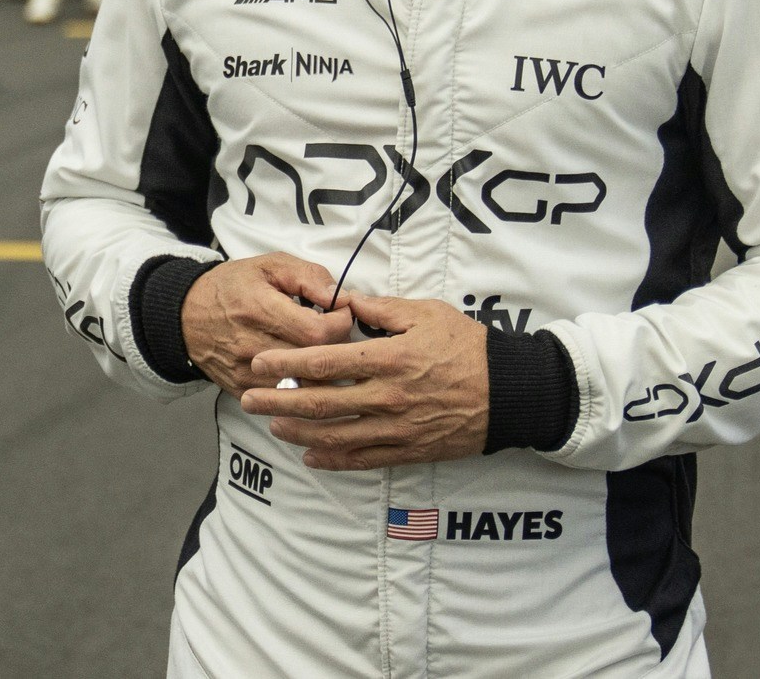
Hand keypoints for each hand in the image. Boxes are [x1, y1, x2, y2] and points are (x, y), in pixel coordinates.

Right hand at [179, 253, 351, 393]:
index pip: (317, 332)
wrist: (185, 315)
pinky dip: (299, 384)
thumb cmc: (229, 288)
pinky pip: (285, 398)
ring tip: (317, 349)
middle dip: (336, 345)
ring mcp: (247, 374)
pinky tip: (298, 367)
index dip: (340, 324)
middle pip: (314, 361)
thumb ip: (307, 276)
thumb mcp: (268, 265)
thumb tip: (338, 296)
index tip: (340, 313)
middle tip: (332, 330)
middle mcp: (251, 346)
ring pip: (304, 385)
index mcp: (259, 309)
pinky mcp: (243, 391)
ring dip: (320, 369)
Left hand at [239, 295, 487, 470]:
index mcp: (388, 358)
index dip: (287, 364)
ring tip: (272, 426)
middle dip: (278, 401)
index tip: (260, 363)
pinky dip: (335, 461)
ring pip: (336, 436)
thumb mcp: (427, 313)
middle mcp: (388, 396)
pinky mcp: (410, 450)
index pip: (325, 364)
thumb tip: (345, 299)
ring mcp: (398, 427)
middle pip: (320, 403)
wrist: (512, 392)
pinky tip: (311, 458)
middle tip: (248, 399)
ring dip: (298, 432)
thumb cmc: (470, 347)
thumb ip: (381, 308)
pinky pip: (365, 459)